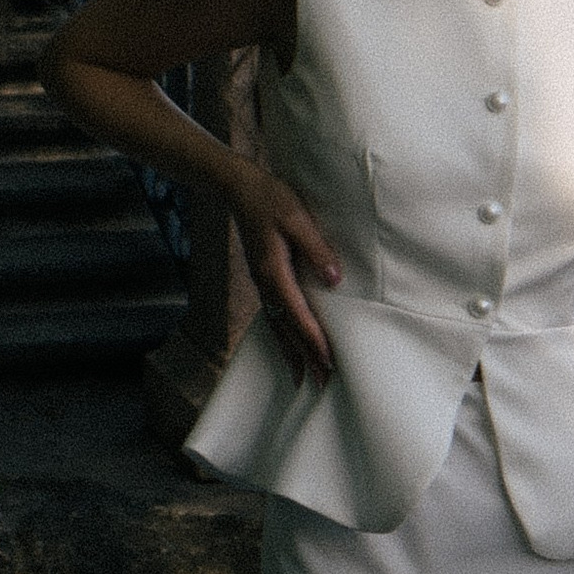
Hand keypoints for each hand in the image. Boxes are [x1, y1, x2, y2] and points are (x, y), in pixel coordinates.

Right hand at [232, 163, 342, 375]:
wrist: (238, 188)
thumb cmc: (271, 199)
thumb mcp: (297, 218)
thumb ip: (316, 249)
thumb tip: (335, 281)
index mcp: (275, 272)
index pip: (299, 315)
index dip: (314, 341)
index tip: (329, 363)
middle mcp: (266, 284)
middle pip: (286, 330)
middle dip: (304, 358)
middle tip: (321, 385)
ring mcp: (261, 284)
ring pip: (277, 327)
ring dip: (291, 354)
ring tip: (302, 378)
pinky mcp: (262, 279)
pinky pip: (272, 316)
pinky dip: (281, 337)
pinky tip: (287, 346)